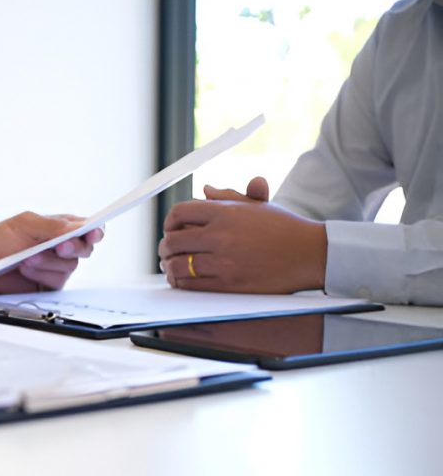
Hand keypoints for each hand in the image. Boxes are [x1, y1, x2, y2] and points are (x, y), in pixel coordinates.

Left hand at [0, 211, 103, 293]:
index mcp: (61, 227)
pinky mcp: (48, 285)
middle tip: (60, 246)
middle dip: (73, 248)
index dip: (95, 231)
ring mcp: (56, 267)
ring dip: (48, 262)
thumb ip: (53, 226)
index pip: (87, 228)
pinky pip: (55, 282)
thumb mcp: (26, 224)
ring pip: (69, 266)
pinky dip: (41, 274)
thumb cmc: (1, 238)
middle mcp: (62, 247)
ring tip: (27, 258)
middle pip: (84, 249)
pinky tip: (26, 268)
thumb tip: (78, 228)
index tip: (94, 233)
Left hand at [158, 177, 326, 293]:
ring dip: (169, 267)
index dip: (169, 222)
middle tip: (166, 251)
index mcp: (225, 212)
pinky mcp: (228, 284)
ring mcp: (223, 261)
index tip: (170, 229)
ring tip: (171, 266)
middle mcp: (221, 235)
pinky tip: (182, 280)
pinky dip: (180, 283)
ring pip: (178, 265)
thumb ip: (227, 197)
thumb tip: (205, 190)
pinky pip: (190, 285)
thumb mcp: (256, 206)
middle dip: (165, 247)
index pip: (179, 213)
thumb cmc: (284, 228)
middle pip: (173, 241)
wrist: (310, 253)